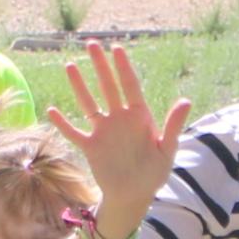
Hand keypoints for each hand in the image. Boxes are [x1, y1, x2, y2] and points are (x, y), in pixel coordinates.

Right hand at [46, 41, 194, 236]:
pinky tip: (52, 110)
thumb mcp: (167, 149)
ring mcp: (103, 131)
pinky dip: (63, 123)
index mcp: (139, 116)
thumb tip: (186, 101)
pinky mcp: (91, 147)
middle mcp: (119, 119)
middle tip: (91, 43)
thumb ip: (173, 125)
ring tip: (70, 65)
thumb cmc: (154, 172)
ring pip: (88, 103)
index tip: (116, 48)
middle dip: (100, 66)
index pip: (130, 85)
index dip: (123, 67)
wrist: (135, 195)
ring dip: (79, 85)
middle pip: (107, 87)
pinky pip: (74, 132)